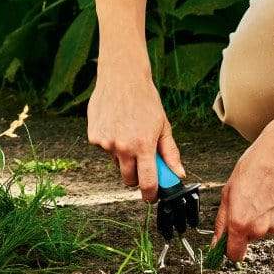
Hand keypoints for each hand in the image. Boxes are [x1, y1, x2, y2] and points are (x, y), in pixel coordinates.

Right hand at [87, 66, 184, 201]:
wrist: (122, 77)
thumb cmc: (145, 99)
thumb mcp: (163, 126)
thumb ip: (170, 153)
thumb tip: (179, 173)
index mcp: (143, 146)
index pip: (147, 182)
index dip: (150, 194)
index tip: (151, 196)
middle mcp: (122, 147)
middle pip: (128, 179)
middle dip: (136, 176)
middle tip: (141, 161)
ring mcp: (106, 143)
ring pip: (115, 162)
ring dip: (122, 156)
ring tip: (128, 132)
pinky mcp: (94, 137)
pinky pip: (104, 150)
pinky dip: (110, 143)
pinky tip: (116, 125)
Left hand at [212, 122, 273, 262]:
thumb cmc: (253, 168)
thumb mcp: (227, 192)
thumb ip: (221, 221)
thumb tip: (216, 242)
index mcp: (240, 224)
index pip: (234, 255)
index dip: (228, 249)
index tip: (227, 241)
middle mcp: (260, 229)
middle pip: (248, 239)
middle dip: (244, 227)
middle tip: (245, 203)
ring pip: (263, 231)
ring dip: (259, 220)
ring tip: (259, 196)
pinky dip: (272, 214)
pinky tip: (271, 196)